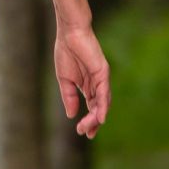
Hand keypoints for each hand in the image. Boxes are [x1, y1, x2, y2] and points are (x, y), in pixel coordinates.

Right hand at [55, 21, 110, 136]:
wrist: (70, 34)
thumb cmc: (67, 52)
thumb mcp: (65, 80)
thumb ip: (68, 97)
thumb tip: (71, 115)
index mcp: (88, 86)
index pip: (92, 107)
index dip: (88, 120)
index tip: (82, 132)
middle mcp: (97, 84)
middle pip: (98, 108)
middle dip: (93, 122)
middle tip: (86, 134)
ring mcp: (101, 79)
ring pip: (102, 103)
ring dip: (96, 117)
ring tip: (90, 128)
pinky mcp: (103, 73)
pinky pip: (104, 93)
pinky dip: (102, 106)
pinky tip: (100, 118)